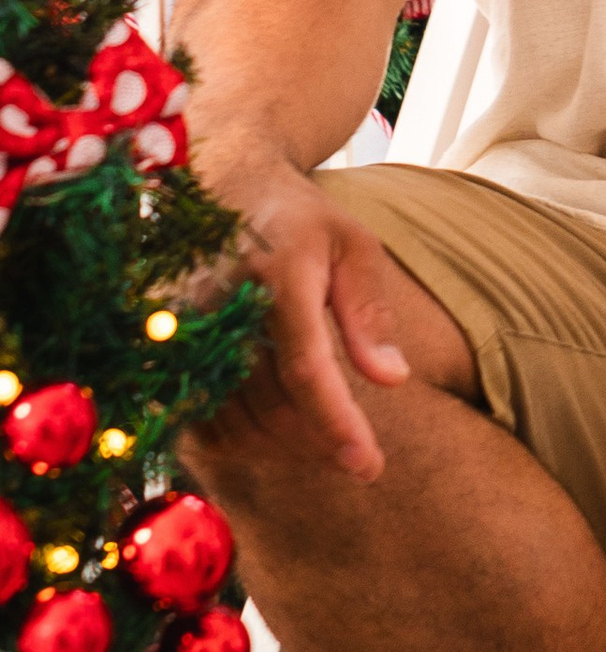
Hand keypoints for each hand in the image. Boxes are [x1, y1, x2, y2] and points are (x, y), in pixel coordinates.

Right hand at [202, 158, 412, 479]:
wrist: (227, 185)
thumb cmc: (302, 219)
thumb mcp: (355, 246)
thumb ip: (369, 315)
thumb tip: (393, 380)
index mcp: (278, 277)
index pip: (305, 371)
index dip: (336, 425)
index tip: (368, 466)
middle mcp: (223, 307)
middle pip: (270, 406)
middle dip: (319, 442)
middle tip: (356, 454)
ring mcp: (187, 329)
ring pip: (234, 420)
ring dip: (282, 446)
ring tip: (321, 441)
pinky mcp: (167, 347)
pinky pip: (199, 418)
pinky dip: (238, 439)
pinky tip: (272, 431)